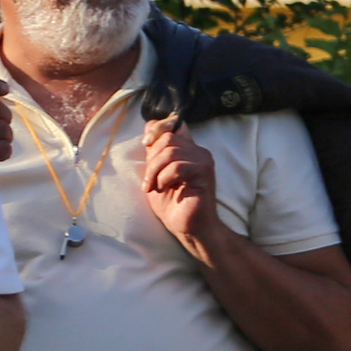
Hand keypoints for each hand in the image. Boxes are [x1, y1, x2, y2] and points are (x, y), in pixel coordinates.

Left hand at [139, 117, 221, 253]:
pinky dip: (164, 178)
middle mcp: (198, 151)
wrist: (187, 227)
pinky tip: (164, 188)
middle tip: (149, 181)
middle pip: (167, 138)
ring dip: (155, 171)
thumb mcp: (155, 172)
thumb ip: (154, 151)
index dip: (157, 128)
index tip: (145, 143)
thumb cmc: (172, 203)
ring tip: (154, 187)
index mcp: (187, 149)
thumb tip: (148, 126)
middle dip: (151, 160)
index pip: (173, 123)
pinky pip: (178, 166)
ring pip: (170, 152)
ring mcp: (203, 160)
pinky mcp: (204, 172)